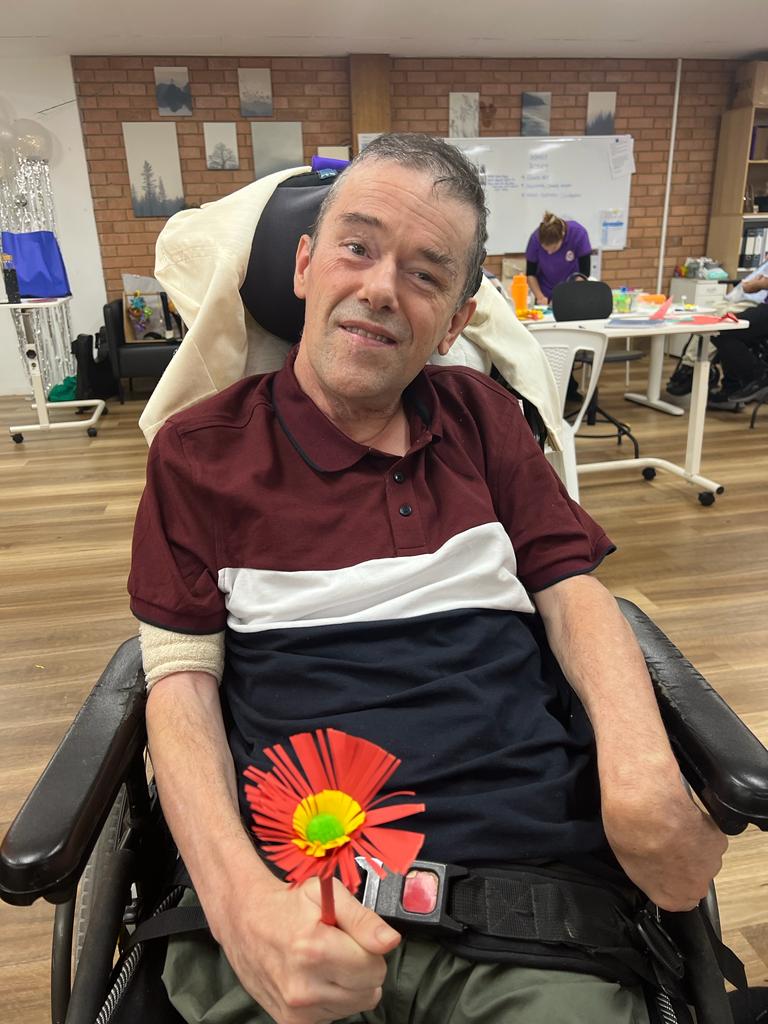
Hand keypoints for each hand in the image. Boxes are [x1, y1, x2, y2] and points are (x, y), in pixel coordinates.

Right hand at [214, 876, 399, 1023]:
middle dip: (363, 967)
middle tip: (341, 947)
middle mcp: (304, 986)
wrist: (246, 923)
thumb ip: (362, 919)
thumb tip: (389, 941)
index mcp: (315, 948)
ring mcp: (297, 1009)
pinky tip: (318, 978)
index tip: (353, 936)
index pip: (374, 966)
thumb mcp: (325, 894)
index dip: (370, 947)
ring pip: (356, 1005)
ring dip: (349, 985)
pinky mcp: (292, 1022)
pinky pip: (337, 1016)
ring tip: (327, 961)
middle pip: (369, 990)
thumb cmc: (288, 906)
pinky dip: (334, 998)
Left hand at [602, 779, 727, 911]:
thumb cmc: (633, 835)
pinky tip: (683, 819)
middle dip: (684, 864)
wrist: (647, 809)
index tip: (664, 868)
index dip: (670, 881)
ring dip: (694, 846)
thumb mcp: (629, 864)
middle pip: (694, 879)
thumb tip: (651, 868)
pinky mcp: (719, 841)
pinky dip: (701, 829)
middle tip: (667, 845)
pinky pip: (711, 838)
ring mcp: (710, 864)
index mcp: (672, 899)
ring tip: (674, 829)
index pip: (678, 900)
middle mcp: (695, 886)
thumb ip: (649, 875)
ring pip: (705, 858)